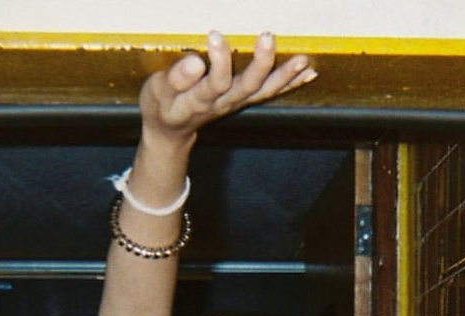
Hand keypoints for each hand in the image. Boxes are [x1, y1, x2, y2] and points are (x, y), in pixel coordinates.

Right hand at [140, 30, 316, 144]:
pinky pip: (269, 93)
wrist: (170, 131)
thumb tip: (195, 62)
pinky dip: (290, 83)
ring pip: (263, 91)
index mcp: (199, 100)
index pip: (215, 82)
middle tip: (267, 36)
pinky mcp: (243, 100)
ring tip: (303, 60)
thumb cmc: (162, 105)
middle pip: (247, 86)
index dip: (218, 61)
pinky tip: (308, 71)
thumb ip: (174, 79)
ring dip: (285, 76)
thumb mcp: (157, 93)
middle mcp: (222, 103)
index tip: (214, 35)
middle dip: (260, 63)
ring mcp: (235, 103)